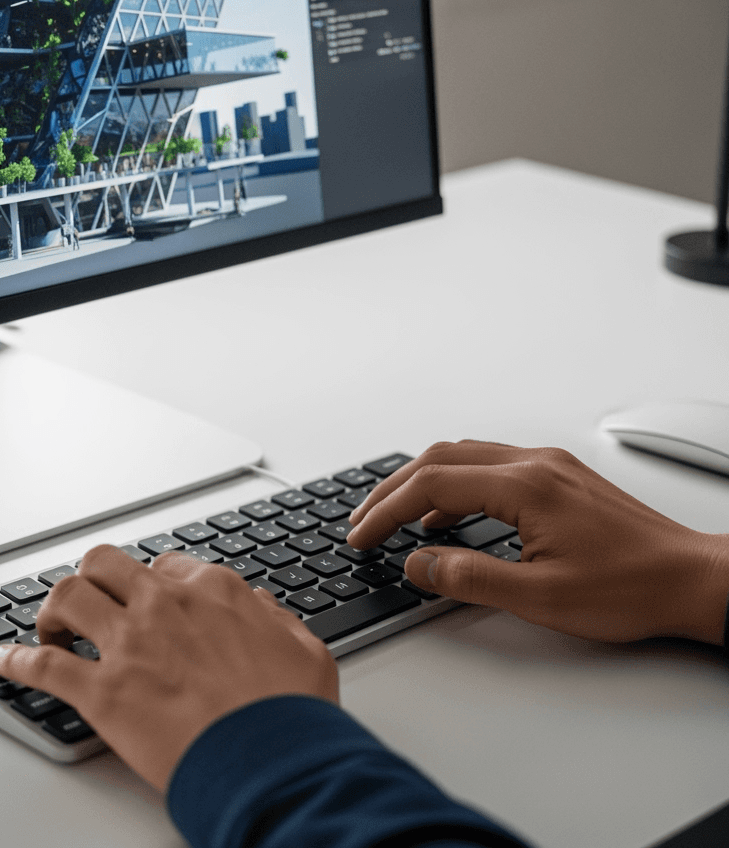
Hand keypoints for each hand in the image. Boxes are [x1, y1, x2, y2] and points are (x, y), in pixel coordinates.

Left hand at [0, 546, 338, 791]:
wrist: (274, 762)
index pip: (164, 567)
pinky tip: (4, 663)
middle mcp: (164, 606)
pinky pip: (43, 667)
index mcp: (213, 592)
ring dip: (52, 613)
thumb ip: (275, 619)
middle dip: (91, 581)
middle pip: (104, 565)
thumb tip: (258, 605)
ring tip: (52, 633)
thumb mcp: (305, 650)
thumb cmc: (291, 715)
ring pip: (67, 597)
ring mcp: (129, 645)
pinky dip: (16, 662)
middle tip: (89, 608)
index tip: (140, 601)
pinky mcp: (103, 691)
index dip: (147, 585)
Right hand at [347, 440, 728, 644]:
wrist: (693, 581)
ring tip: (392, 516)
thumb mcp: (540, 597)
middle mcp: (535, 464)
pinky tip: (446, 515)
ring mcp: (549, 466)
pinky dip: (453, 485)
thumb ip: (469, 577)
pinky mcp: (559, 478)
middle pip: (439, 458)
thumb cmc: (632, 588)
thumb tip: (418, 564)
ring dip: (420, 483)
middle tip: (362, 521)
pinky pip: (489, 466)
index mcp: (526, 486)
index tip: (361, 535)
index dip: (386, 511)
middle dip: (391, 490)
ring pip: (463, 456)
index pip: (431, 484)